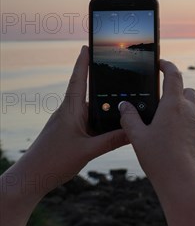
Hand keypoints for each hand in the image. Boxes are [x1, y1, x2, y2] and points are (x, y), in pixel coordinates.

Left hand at [1, 46, 128, 225]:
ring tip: (126, 112)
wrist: (31, 179)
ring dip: (107, 112)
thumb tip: (133, 131)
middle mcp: (69, 113)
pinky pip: (90, 123)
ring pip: (93, 112)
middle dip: (107, 89)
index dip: (83, 62)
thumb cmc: (52, 162)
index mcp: (70, 110)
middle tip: (127, 81)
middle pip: (92, 96)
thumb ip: (112, 140)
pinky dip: (102, 124)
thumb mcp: (88, 151)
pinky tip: (114, 131)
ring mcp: (69, 124)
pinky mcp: (70, 134)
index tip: (87, 46)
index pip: (78, 80)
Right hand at [118, 60, 194, 225]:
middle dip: (174, 88)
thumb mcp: (138, 137)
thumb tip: (124, 105)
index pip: (173, 75)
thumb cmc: (159, 157)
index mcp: (174, 105)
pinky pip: (191, 121)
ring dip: (179, 105)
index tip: (160, 63)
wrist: (184, 181)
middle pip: (185, 89)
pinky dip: (182, 120)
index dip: (167, 65)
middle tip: (158, 95)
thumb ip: (129, 118)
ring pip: (190, 106)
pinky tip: (168, 133)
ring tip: (160, 116)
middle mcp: (189, 110)